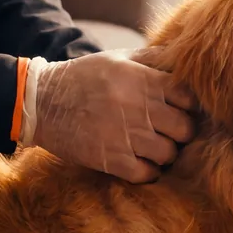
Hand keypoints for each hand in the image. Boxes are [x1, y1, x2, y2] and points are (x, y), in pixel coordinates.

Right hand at [19, 48, 197, 182]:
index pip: (190, 98)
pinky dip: (148, 171)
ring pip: (169, 154)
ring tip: (151, 147)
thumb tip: (181, 58)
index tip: (179, 110)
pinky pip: (148, 174)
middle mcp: (139, 108)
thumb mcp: (117, 58)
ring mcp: (126, 136)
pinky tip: (139, 162)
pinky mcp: (112, 159)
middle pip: (185, 129)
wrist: (43, 103)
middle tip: (168, 132)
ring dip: (164, 153)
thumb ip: (150, 59)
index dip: (188, 106)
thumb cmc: (83, 77)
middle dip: (180, 132)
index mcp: (143, 80)